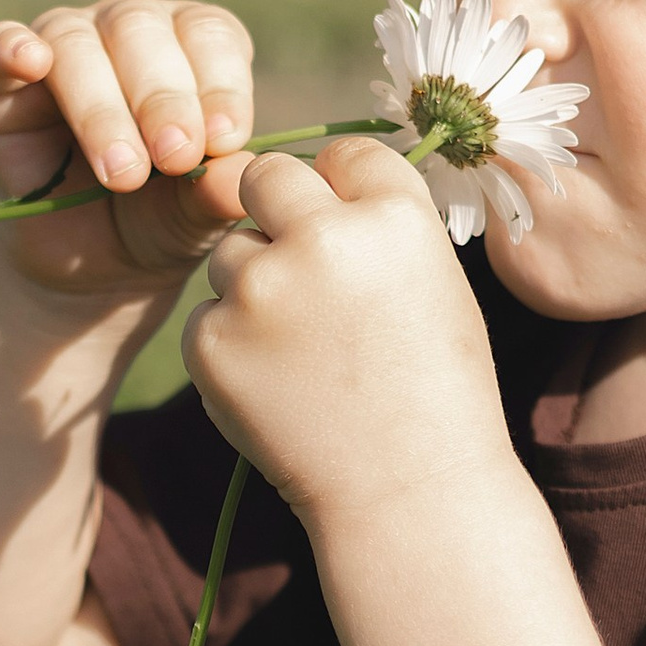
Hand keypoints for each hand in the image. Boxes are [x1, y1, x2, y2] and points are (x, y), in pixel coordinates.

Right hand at [0, 0, 258, 300]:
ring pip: (77, 45)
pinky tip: (30, 61)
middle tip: (175, 158)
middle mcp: (127, 30)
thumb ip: (219, 192)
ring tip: (123, 172)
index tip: (224, 139)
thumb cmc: (158, 220)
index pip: (209, 35)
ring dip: (101, 108)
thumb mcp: (197, 216)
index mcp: (190, 47)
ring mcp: (63, 46)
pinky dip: (11, 49)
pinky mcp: (0, 82)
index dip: (219, 83)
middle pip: (141, 30)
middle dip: (162, 98)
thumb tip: (243, 178)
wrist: (90, 265)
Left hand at [183, 140, 513, 526]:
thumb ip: (374, 225)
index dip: (341, 188)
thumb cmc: (437, 391)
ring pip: (230, 253)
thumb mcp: (434, 283)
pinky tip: (280, 387)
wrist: (409, 494)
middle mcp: (322, 238)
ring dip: (254, 286)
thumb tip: (312, 182)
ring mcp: (259, 290)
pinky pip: (208, 317)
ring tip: (306, 353)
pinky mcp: (212, 342)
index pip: (342, 151)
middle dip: (275, 209)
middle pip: (265, 176)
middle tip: (301, 270)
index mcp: (393, 215)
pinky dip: (233, 346)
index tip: (347, 228)